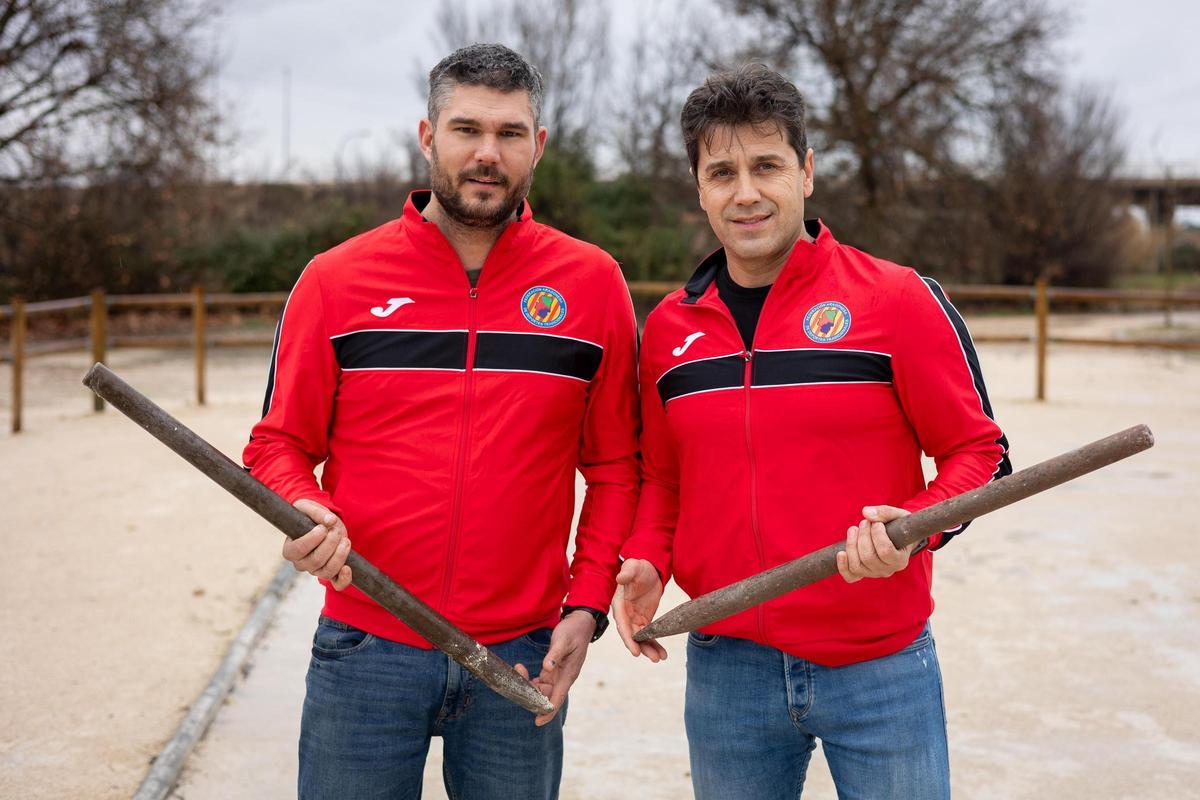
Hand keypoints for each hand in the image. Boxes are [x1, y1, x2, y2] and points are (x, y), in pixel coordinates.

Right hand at [286, 499, 351, 589]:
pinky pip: (337, 583)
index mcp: (290, 549)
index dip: (312, 539)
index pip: (297, 550)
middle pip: (316, 560)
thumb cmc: (310, 516)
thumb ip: (316, 512)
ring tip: (345, 540)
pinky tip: (348, 567)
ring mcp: (316, 570)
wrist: (323, 524)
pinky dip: (344, 579)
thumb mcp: (309, 507)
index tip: (322, 528)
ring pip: (327, 571)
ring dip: (340, 555)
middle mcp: (301, 563)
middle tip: (335, 529)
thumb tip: (329, 520)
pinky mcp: (331, 573)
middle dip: (330, 543)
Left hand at [515, 611, 594, 725]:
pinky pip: (540, 681)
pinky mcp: (553, 670)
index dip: (548, 711)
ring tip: (518, 668)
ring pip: (541, 689)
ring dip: (528, 684)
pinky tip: (522, 670)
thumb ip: (555, 654)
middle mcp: (563, 678)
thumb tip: (547, 668)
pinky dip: (530, 679)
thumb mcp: (563, 640)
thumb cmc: (574, 631)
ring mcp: (558, 675)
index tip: (537, 721)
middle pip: (546, 696)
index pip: (557, 698)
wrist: (580, 623)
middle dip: (531, 692)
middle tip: (518, 674)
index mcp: (568, 675)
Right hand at [613, 559, 666, 661]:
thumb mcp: (634, 567)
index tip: (635, 651)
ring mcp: (634, 619)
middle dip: (642, 648)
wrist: (649, 570)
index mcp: (619, 605)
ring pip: (641, 638)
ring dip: (649, 649)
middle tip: (653, 658)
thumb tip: (620, 578)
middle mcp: (625, 615)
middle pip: (632, 636)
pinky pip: (649, 635)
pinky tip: (662, 653)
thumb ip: (627, 572)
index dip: (628, 639)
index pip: (623, 625)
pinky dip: (655, 644)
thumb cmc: (639, 568)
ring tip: (660, 658)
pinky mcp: (644, 620)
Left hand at [836, 505, 917, 583]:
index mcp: (900, 560)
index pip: (886, 551)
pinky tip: (840, 552)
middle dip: (863, 536)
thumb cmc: (899, 526)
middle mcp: (888, 570)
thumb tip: (866, 512)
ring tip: (853, 529)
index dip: (877, 534)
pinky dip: (843, 566)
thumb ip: (884, 512)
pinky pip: (850, 577)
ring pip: (857, 566)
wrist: (897, 537)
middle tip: (864, 522)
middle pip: (869, 558)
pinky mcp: (862, 574)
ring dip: (851, 545)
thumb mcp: (898, 516)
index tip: (876, 523)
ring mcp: (874, 574)